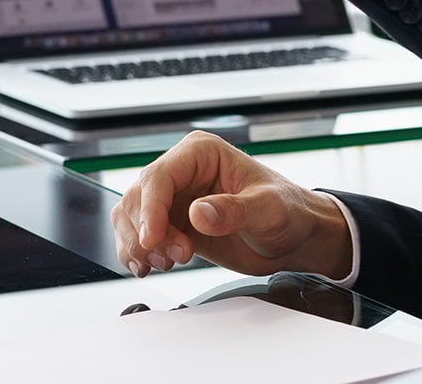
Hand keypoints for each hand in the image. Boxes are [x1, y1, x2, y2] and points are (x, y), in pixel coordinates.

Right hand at [110, 130, 351, 278]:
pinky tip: (149, 268)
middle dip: (147, 233)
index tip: (154, 239)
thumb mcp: (269, 210)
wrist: (292, 238)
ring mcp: (173, 198)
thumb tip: (198, 212)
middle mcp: (182, 171)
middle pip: (135, 199)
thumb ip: (235, 210)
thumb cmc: (288, 212)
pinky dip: (135, 255)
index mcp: (203, 153)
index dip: (150, 210)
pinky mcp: (170, 224)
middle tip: (177, 257)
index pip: (158, 177)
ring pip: (128, 219)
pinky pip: (135, 237)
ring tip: (170, 263)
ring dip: (140, 247)